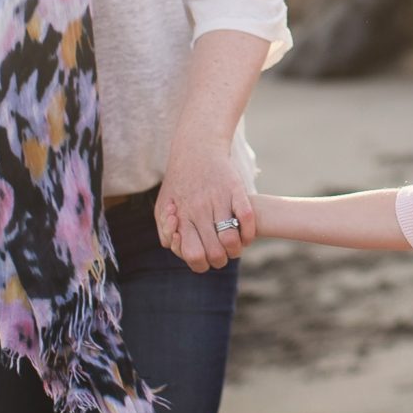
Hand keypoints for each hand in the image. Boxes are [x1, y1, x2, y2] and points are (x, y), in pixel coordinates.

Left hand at [155, 132, 256, 272]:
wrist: (196, 148)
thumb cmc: (178, 182)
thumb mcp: (162, 207)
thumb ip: (166, 232)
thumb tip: (178, 249)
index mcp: (182, 217)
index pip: (193, 255)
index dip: (202, 263)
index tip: (205, 257)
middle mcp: (199, 210)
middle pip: (215, 252)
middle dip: (221, 260)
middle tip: (222, 253)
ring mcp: (219, 200)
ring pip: (231, 239)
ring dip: (236, 249)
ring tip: (235, 245)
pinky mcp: (236, 189)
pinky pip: (247, 218)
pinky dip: (249, 232)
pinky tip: (246, 232)